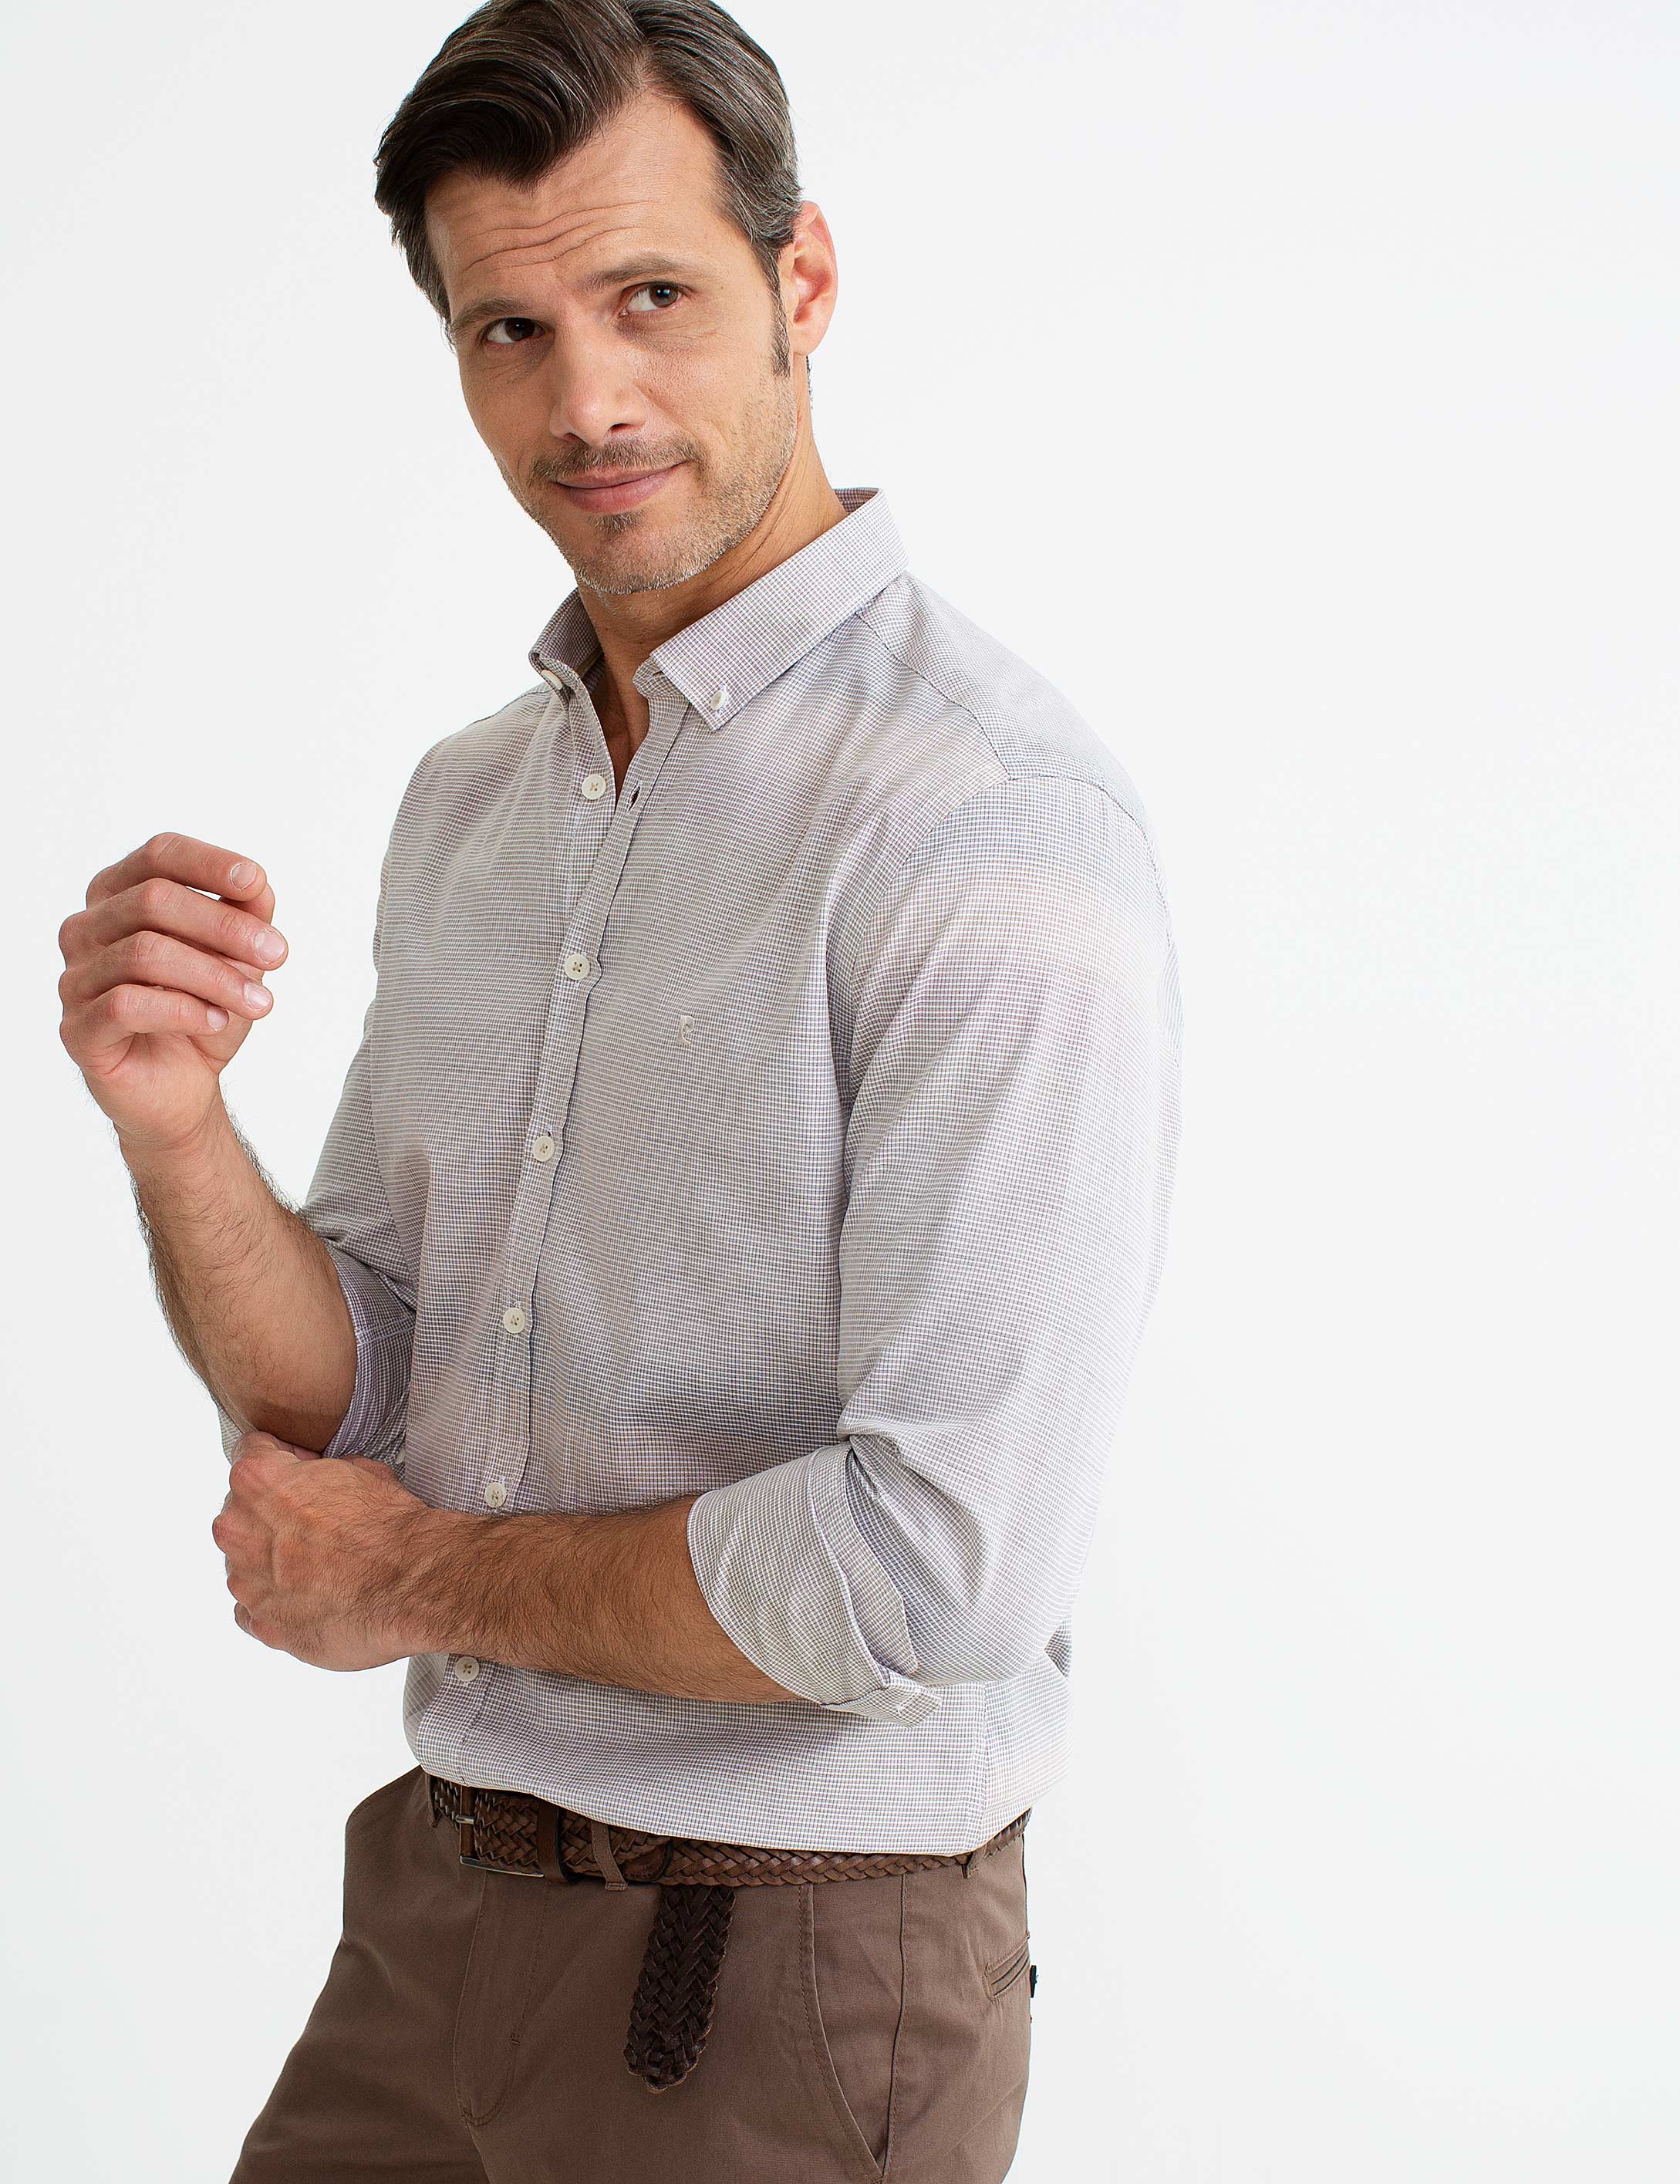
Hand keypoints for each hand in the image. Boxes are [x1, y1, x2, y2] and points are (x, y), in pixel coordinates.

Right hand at [57, 832, 288, 1160]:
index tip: (255, 882)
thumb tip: (257, 886)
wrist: (182, 1087)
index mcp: (120, 897)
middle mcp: (86, 930)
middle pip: (152, 900)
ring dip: (215, 975)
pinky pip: (126, 1005)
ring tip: (259, 1002)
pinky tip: (217, 1022)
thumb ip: (246, 917)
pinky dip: (184, 1010)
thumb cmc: (203, 1011)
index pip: (158, 855)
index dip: (207, 862)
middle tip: (278, 955)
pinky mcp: (77, 1030)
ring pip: (144, 953)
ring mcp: (75, 979)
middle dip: (225, 926)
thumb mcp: (238, 959)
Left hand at [213, 1433, 432, 1670]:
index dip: (284, 1458)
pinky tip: (309, 1597)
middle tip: (315, 1523)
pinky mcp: (261, 1624)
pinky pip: (251, 1609)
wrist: (410, 1585)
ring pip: (244, 1562)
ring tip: (318, 1567)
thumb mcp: (361, 1469)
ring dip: (270, 1561)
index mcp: (258, 1481)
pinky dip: (274, 1602)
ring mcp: (246, 1581)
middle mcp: (239, 1529)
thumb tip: (322, 1478)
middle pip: (240, 1511)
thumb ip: (321, 1472)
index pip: (250, 1452)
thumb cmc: (388, 1529)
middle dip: (271, 1513)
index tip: (300, 1470)